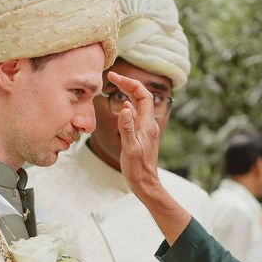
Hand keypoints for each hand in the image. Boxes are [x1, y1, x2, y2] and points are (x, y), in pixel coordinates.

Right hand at [109, 71, 160, 198]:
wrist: (146, 184)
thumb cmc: (137, 169)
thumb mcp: (129, 148)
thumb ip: (127, 128)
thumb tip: (125, 107)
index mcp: (147, 124)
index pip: (142, 95)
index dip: (129, 83)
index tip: (113, 77)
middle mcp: (149, 124)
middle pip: (141, 97)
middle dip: (127, 85)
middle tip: (112, 77)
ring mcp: (146, 130)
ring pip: (138, 106)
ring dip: (127, 94)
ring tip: (115, 87)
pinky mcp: (142, 137)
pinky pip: (136, 116)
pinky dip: (128, 108)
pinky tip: (123, 108)